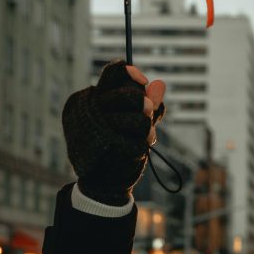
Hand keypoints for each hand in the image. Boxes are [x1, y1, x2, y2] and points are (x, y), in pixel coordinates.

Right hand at [62, 60, 166, 205]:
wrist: (101, 181)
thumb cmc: (114, 144)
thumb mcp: (128, 119)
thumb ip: (145, 102)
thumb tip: (160, 84)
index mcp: (93, 100)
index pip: (112, 73)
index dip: (131, 73)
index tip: (143, 80)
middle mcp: (93, 112)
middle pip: (131, 95)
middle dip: (146, 104)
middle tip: (148, 110)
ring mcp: (101, 130)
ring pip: (142, 119)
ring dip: (148, 128)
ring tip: (145, 135)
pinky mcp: (113, 148)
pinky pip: (143, 140)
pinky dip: (145, 143)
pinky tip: (139, 148)